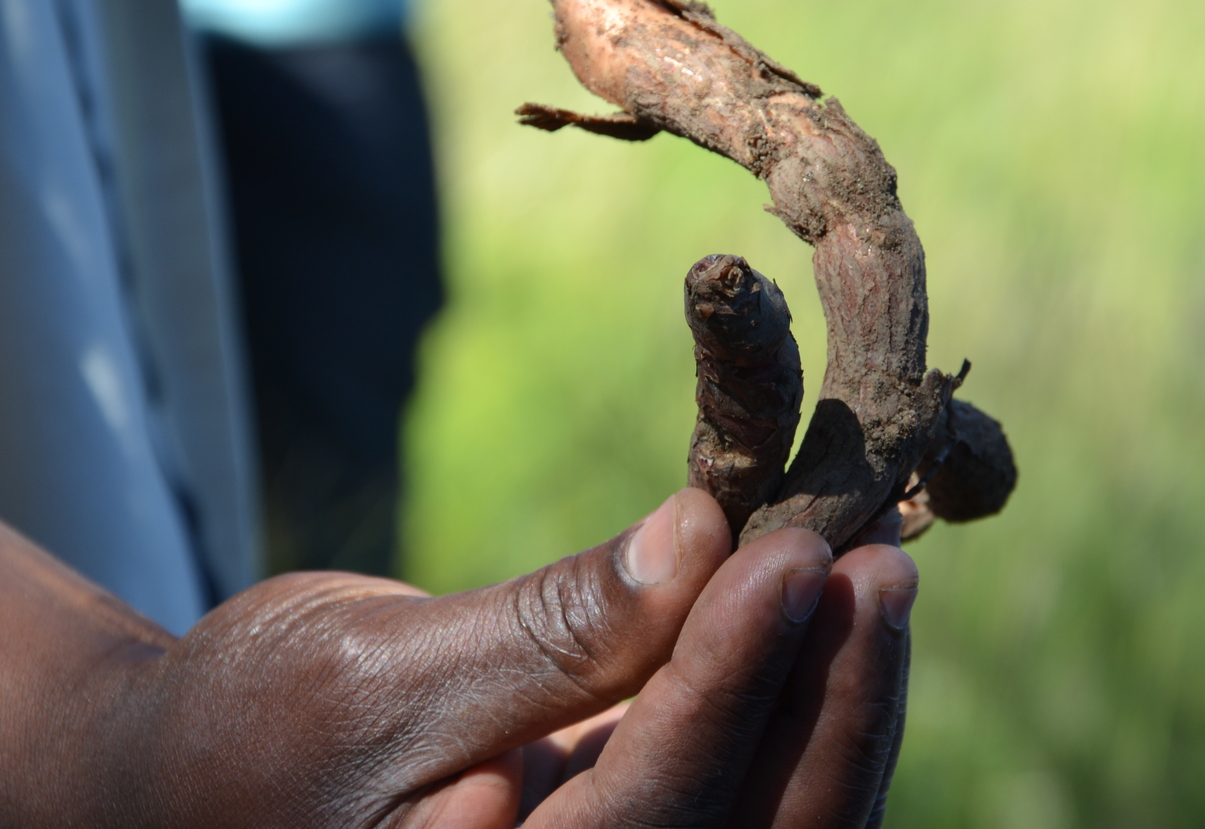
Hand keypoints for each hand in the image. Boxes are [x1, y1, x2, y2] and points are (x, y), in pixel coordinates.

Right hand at [0, 489, 915, 827]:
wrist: (190, 770)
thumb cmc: (242, 726)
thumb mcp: (366, 671)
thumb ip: (543, 634)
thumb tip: (696, 537)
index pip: (651, 809)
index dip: (732, 682)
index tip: (796, 560)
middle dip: (827, 702)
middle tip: (880, 565)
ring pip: (769, 813)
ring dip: (835, 696)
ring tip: (881, 571)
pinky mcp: (630, 813)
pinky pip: (742, 772)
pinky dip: (796, 690)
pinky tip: (833, 606)